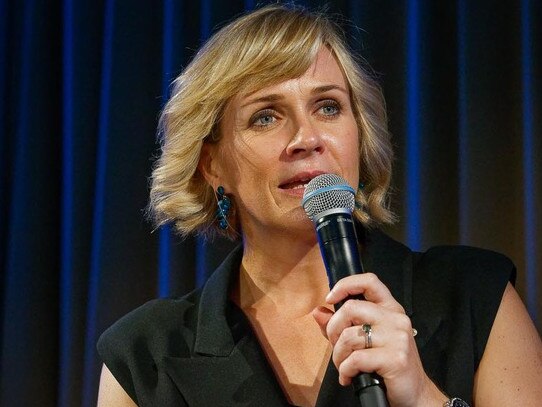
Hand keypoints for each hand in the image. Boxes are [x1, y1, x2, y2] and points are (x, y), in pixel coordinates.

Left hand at [312, 273, 446, 406]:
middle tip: (336, 346)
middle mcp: (396, 319)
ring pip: (350, 336)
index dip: (345, 285)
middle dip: (333, 329)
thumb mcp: (364, 341)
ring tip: (344, 366)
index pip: (369, 282)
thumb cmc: (387, 365)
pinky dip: (345, 370)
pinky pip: (356, 359)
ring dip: (339, 355)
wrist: (414, 393)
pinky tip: (349, 377)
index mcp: (389, 309)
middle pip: (351, 308)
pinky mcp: (395, 358)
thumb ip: (341, 325)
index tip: (330, 299)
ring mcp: (398, 337)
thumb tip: (318, 312)